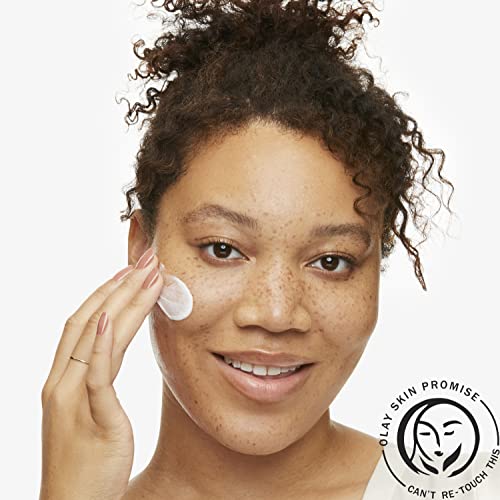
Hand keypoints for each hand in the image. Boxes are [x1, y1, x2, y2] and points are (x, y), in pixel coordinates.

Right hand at [39, 248, 163, 499]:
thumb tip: (113, 349)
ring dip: (122, 301)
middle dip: (119, 286)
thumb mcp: (94, 413)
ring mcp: (71, 397)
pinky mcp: (89, 415)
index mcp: (64, 380)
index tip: (132, 271)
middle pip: (88, 319)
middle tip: (146, 259)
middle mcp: (62, 382)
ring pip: (94, 337)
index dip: (108, 293)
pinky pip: (94, 373)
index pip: (83, 323)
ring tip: (148, 275)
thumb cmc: (89, 462)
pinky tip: (108, 317)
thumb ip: (100, 379)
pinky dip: (98, 342)